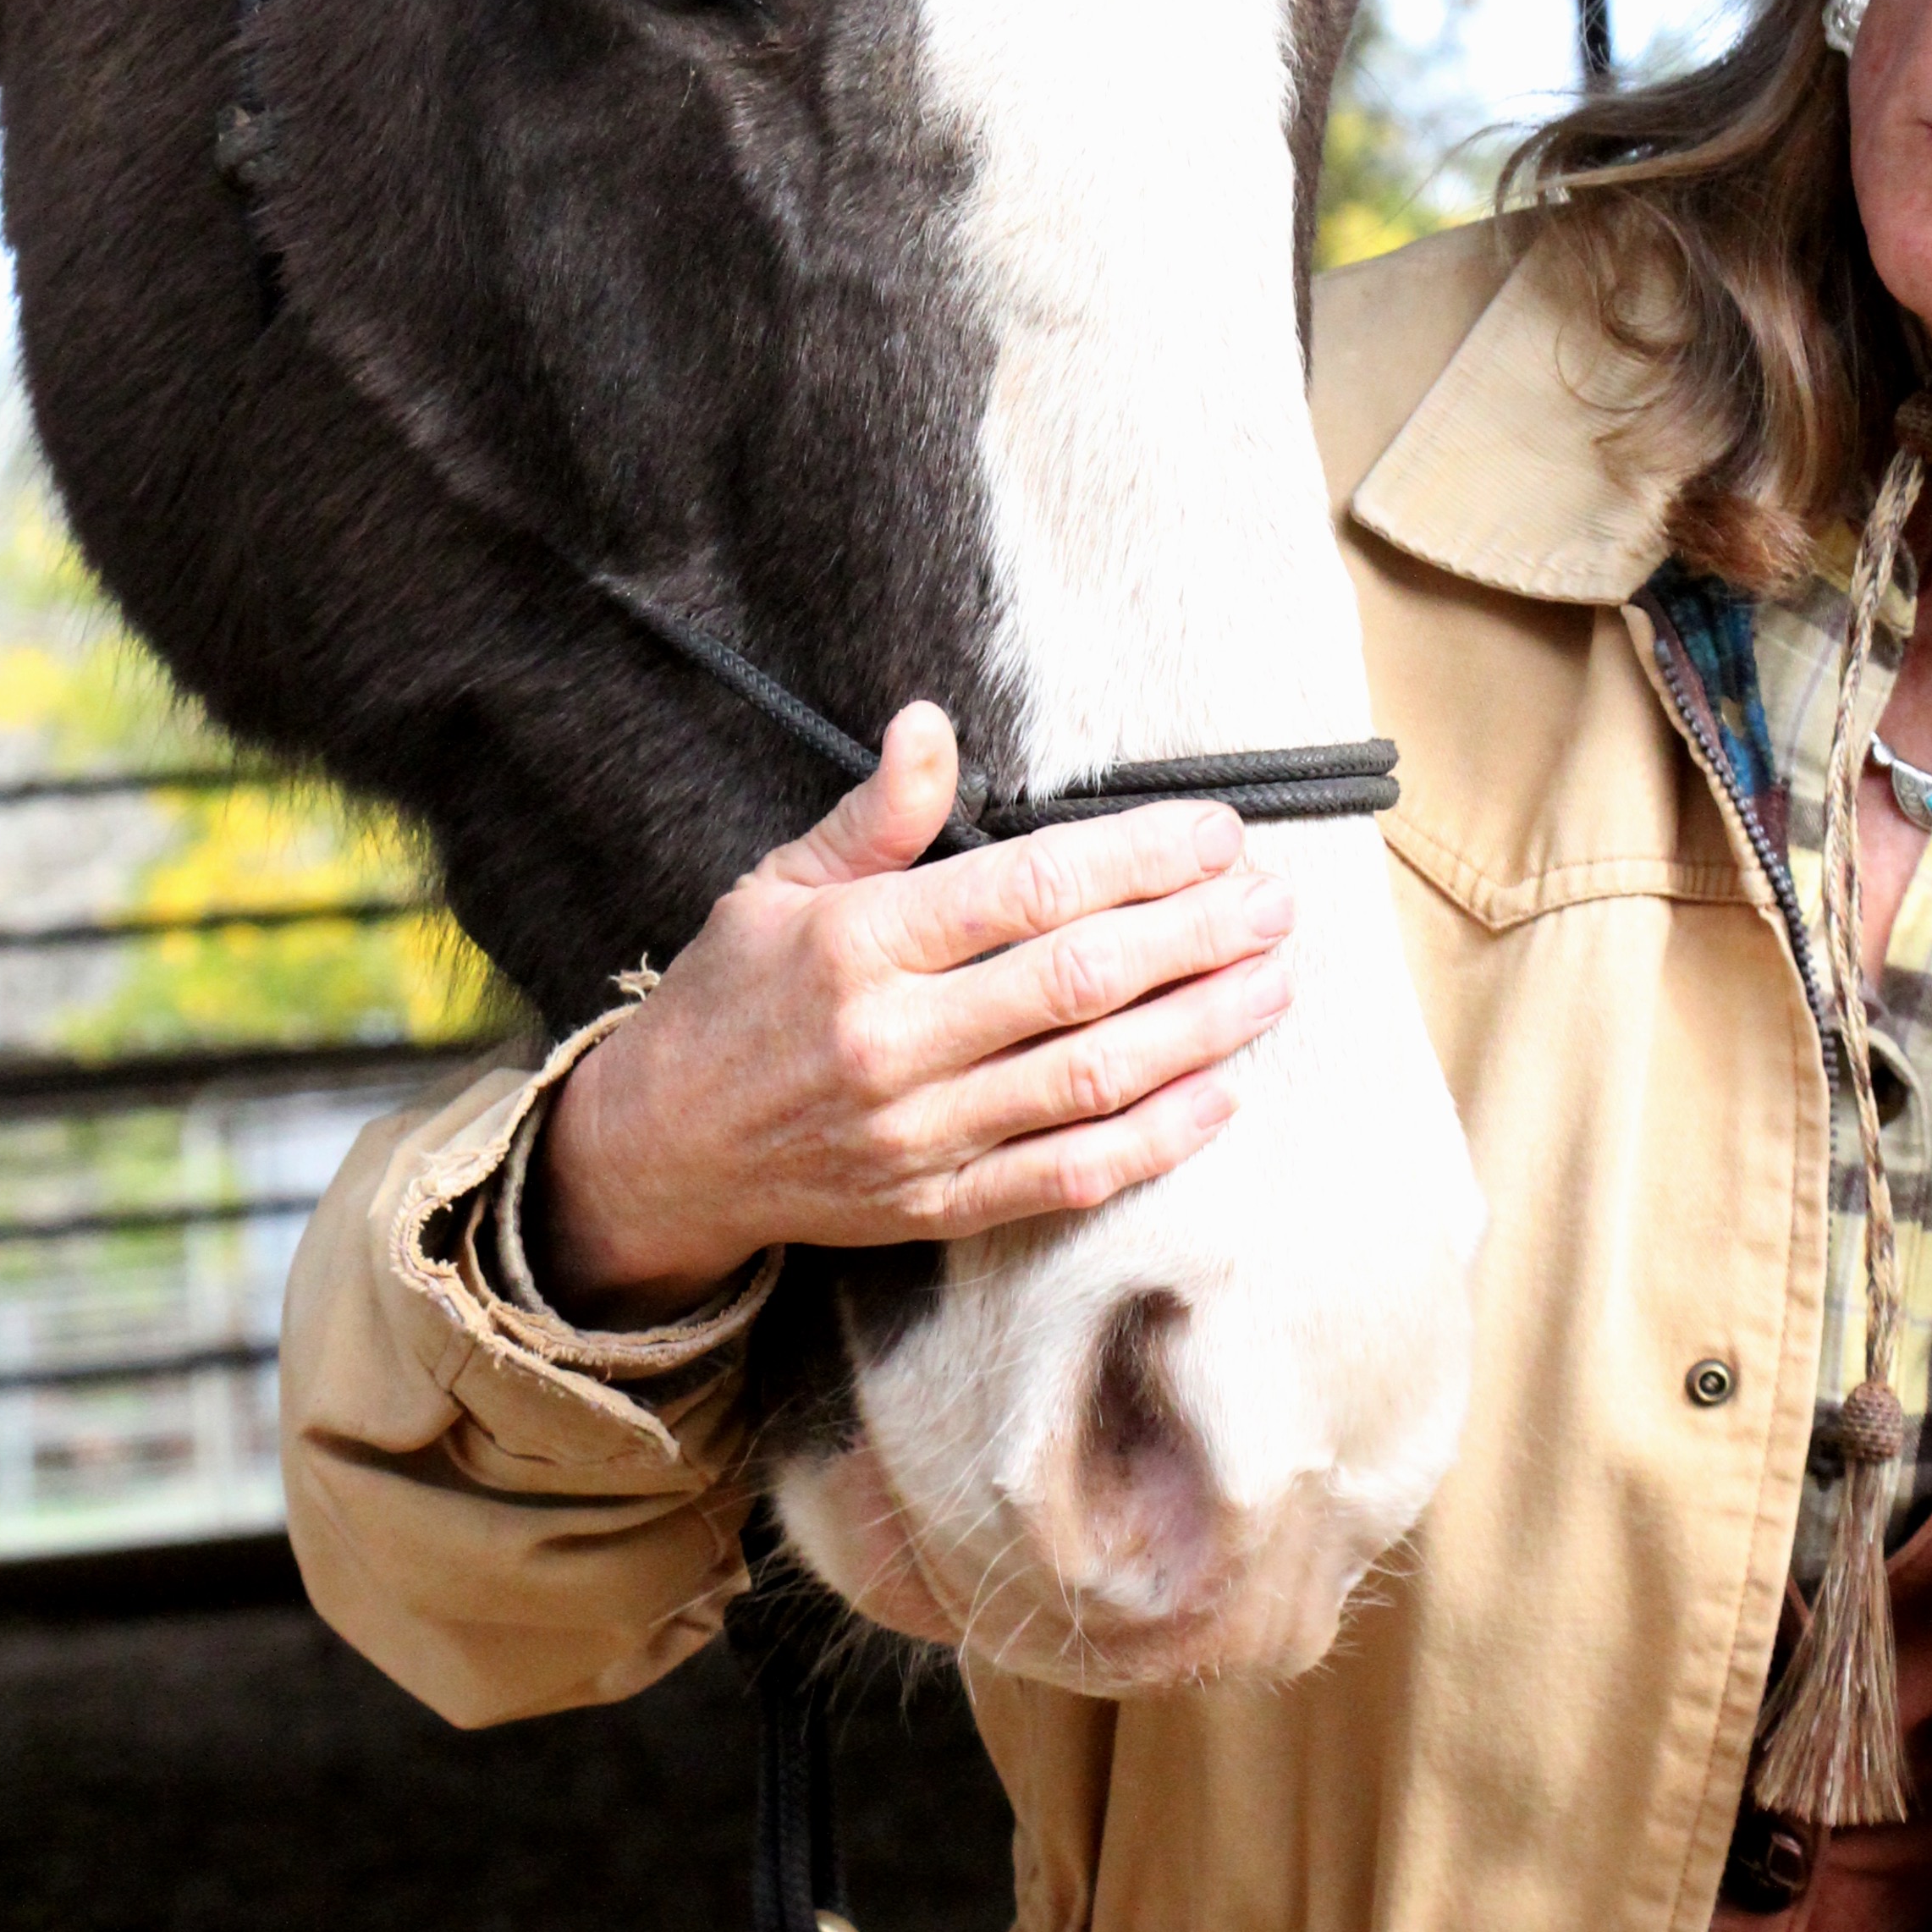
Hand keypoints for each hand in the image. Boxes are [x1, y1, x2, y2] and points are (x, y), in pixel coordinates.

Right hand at [538, 703, 1296, 1317]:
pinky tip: (1223, 1094)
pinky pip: (1068, 1176)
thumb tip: (930, 724)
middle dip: (1196, 935)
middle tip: (1274, 901)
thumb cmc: (731, 1002)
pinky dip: (1156, 1140)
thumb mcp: (779, 886)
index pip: (1030, 889)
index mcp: (858, 946)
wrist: (658, 1153)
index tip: (1217, 833)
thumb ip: (872, 816)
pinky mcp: (938, 1207)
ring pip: (1092, 1079)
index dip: (1139, 858)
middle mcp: (893, 1042)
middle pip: (1081, 981)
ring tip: (1274, 982)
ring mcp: (920, 1135)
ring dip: (1201, 1029)